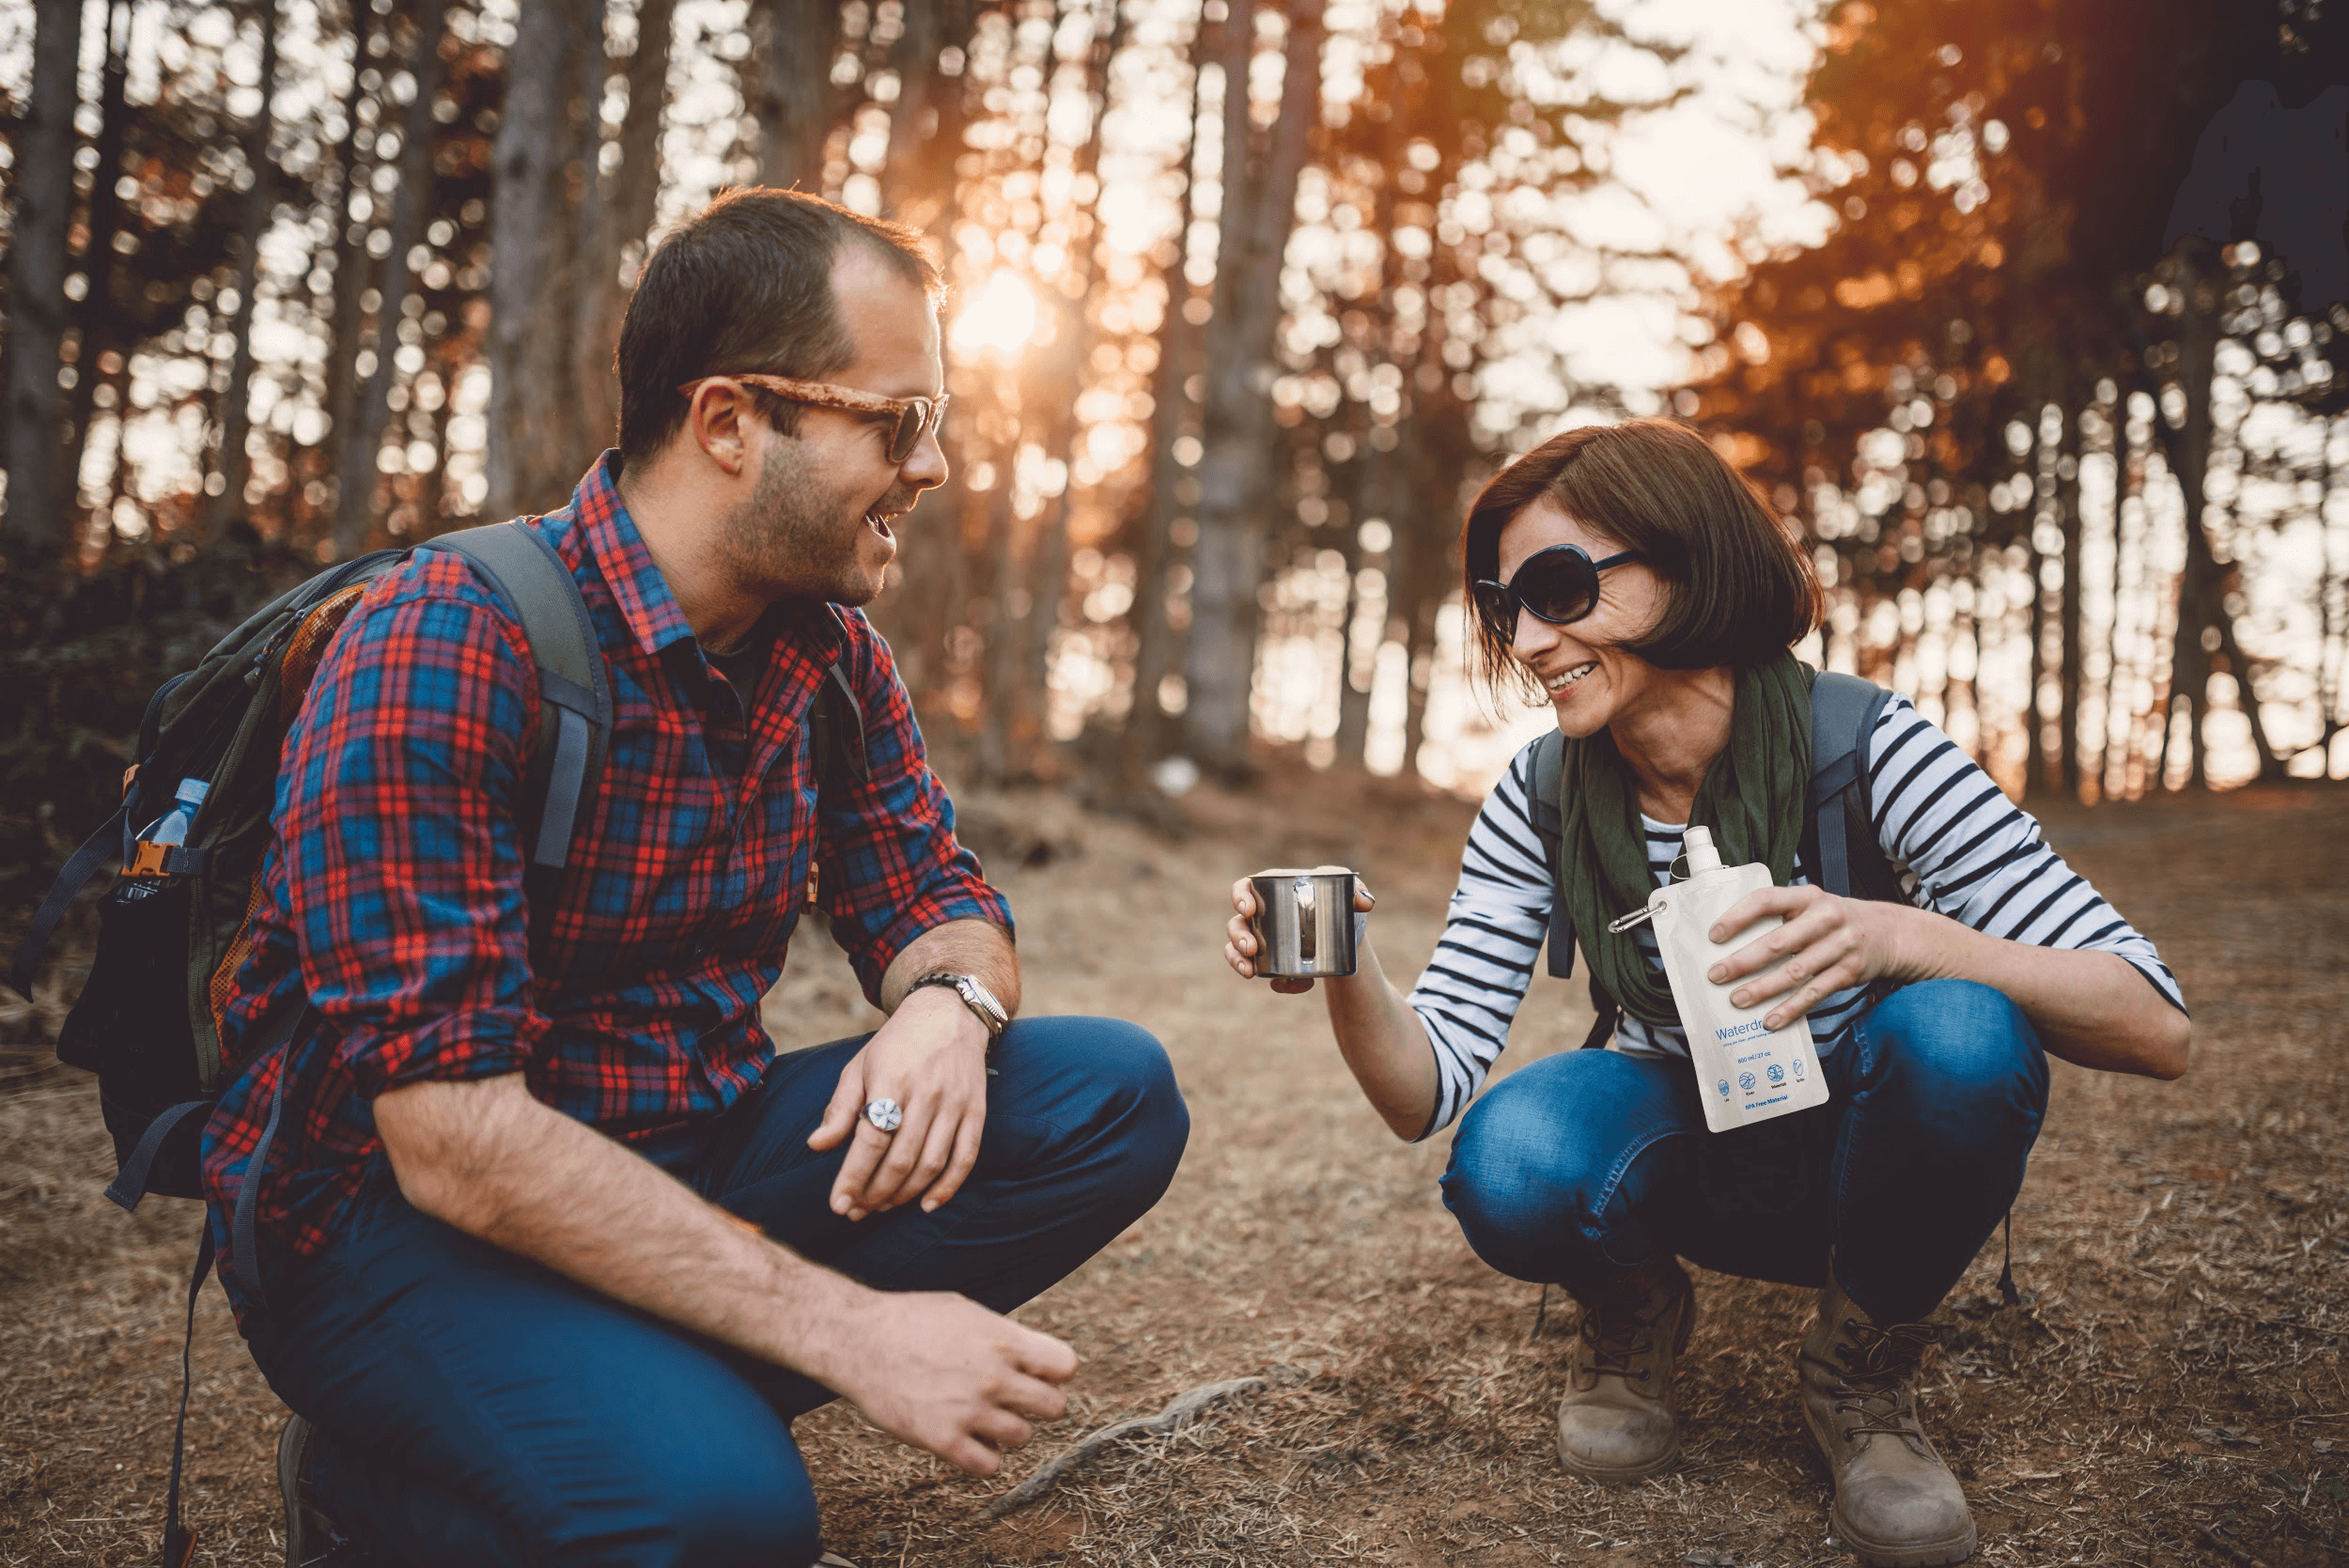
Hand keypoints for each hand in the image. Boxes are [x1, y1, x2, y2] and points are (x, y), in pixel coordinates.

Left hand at [808, 987, 988, 1218]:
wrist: (950, 1013)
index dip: (853, 1176)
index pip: (871, 1139)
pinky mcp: (975, 1111)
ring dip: (903, 1194)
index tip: (838, 1203)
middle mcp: (926, 1094)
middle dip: (874, 1193)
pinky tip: (926, 1205)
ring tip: (880, 1207)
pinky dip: (947, 1187)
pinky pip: (965, 1158)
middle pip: (900, 1159)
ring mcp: (955, 1104)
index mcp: (891, 1080)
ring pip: (930, 1164)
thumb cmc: (897, 1044)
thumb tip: (816, 1146)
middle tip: (855, 1211)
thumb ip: (840, 1108)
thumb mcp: (860, 1066)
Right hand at [825, 1289, 1078, 1474]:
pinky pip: (988, 1467)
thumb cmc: (910, 1320)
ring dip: (1008, 1431)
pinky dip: (983, 1458)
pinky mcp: (943, 1440)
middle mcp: (994, 1376)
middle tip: (1016, 1402)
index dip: (1055, 1373)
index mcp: (1003, 1340)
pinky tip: (967, 1441)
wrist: (857, 1339)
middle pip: (1055, 1407)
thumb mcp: (966, 1311)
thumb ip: (1003, 1335)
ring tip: (983, 1419)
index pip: (1066, 1366)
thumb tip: (1033, 1355)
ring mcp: (970, 1410)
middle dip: (1039, 1405)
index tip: (1038, 1374)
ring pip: (1022, 1438)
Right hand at [1224, 877, 1374, 994]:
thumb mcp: (1351, 892)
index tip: (1249, 910)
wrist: (1348, 935)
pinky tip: (1291, 986)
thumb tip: (1364, 903)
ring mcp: (1262, 941)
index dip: (1239, 897)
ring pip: (1236, 950)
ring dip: (1238, 961)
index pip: (1243, 888)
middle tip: (1251, 948)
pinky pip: (1264, 974)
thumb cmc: (1341, 902)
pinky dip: (1276, 983)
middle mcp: (1261, 916)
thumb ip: (1359, 890)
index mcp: (1272, 891)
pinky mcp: (1273, 963)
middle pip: (1236, 924)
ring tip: (1251, 972)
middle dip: (1238, 937)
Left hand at [1706, 886, 1897, 1029]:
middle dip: (1743, 961)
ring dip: (1762, 989)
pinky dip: (1790, 1009)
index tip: (1714, 935)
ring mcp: (1839, 946)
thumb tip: (1731, 944)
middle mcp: (1825, 918)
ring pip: (1795, 972)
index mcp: (1807, 896)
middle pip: (1778, 942)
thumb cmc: (1834, 920)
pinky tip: (1771, 1020)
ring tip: (1738, 999)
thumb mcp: (1810, 905)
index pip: (1767, 901)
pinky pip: (1814, 994)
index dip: (1738, 917)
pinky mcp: (1848, 972)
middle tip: (1717, 975)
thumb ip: (1780, 917)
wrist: (1887, 932)